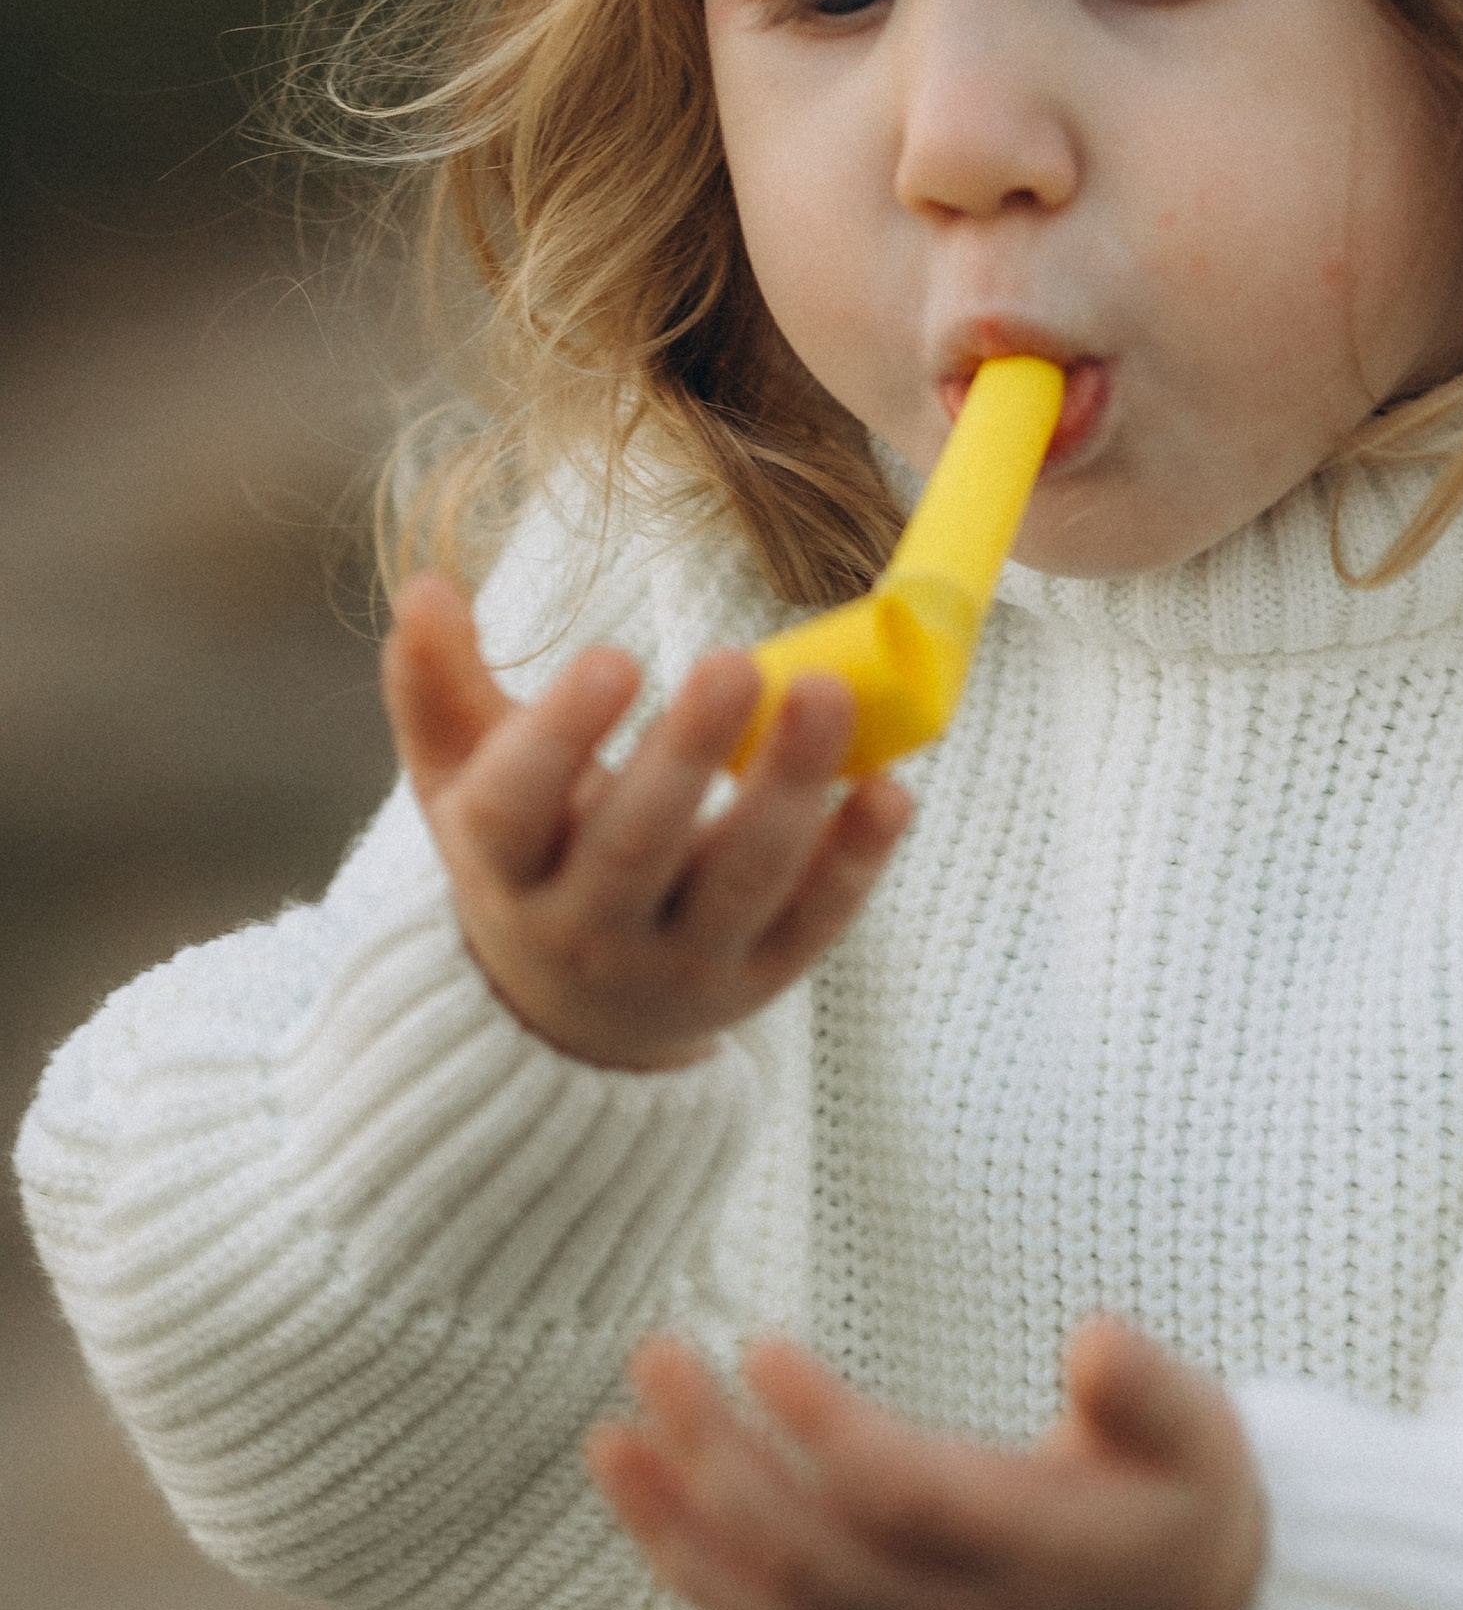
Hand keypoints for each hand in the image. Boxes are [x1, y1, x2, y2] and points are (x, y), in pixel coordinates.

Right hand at [383, 571, 910, 1071]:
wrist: (570, 1025)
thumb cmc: (524, 862)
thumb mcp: (462, 788)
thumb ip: (438, 690)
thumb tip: (424, 585)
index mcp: (503, 870)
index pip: (516, 812)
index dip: (559, 738)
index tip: (613, 657)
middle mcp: (586, 931)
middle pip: (636, 846)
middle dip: (687, 754)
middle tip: (735, 662)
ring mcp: (682, 963)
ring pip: (740, 881)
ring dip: (788, 789)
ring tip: (827, 694)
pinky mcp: (763, 978)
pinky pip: (815, 919)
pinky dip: (855, 858)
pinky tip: (891, 788)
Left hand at [586, 1318, 1268, 1609]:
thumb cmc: (1182, 1497)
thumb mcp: (1202, 1433)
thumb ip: (1149, 1391)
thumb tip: (1092, 1337)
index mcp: (1040, 1554)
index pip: (903, 1499)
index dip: (824, 1429)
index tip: (760, 1343)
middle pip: (812, 1555)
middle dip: (719, 1461)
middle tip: (660, 1352)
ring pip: (772, 1609)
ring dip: (679, 1525)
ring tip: (611, 1435)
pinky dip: (692, 1575)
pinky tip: (640, 1501)